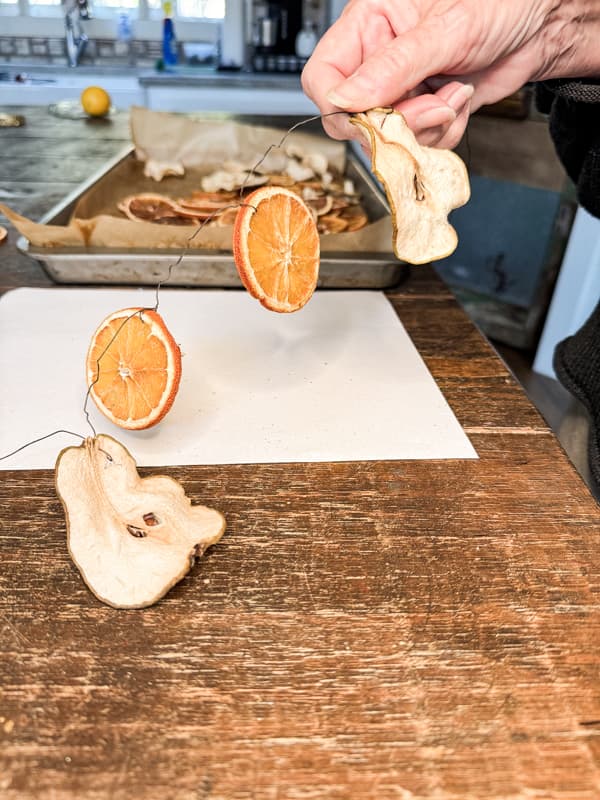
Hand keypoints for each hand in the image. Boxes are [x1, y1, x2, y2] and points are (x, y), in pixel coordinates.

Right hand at [302, 0, 593, 147]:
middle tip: (431, 105)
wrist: (541, 23)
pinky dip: (444, 131)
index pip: (324, 77)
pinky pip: (419, 143)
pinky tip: (460, 100)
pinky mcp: (424, 111)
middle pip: (355, 118)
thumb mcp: (444, 29)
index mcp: (368, 23)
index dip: (340, 106)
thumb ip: (391, 68)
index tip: (371, 116)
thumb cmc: (499, 1)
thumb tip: (344, 99)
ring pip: (390, 137)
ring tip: (455, 93)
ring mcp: (401, 89)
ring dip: (427, 127)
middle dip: (396, 122)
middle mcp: (378, 59)